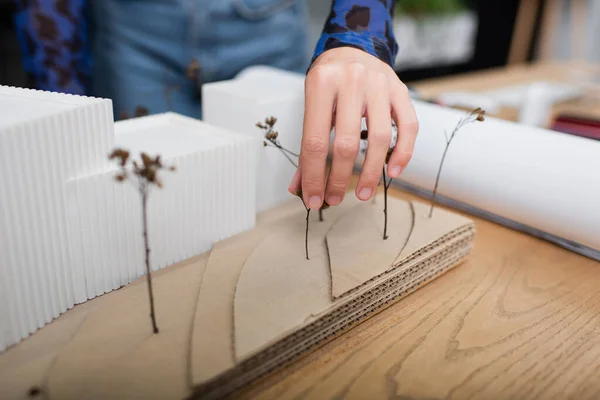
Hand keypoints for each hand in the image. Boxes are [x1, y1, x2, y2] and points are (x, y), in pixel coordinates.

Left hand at [288, 47, 418, 208]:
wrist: (353, 48)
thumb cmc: (328, 83)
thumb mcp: (311, 106)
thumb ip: (308, 147)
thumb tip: (299, 188)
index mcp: (321, 84)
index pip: (315, 141)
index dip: (314, 176)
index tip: (313, 199)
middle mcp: (351, 80)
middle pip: (347, 143)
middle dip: (340, 179)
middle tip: (334, 199)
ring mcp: (379, 84)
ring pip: (380, 138)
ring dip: (372, 173)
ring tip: (363, 194)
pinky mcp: (401, 90)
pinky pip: (408, 127)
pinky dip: (402, 153)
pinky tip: (393, 173)